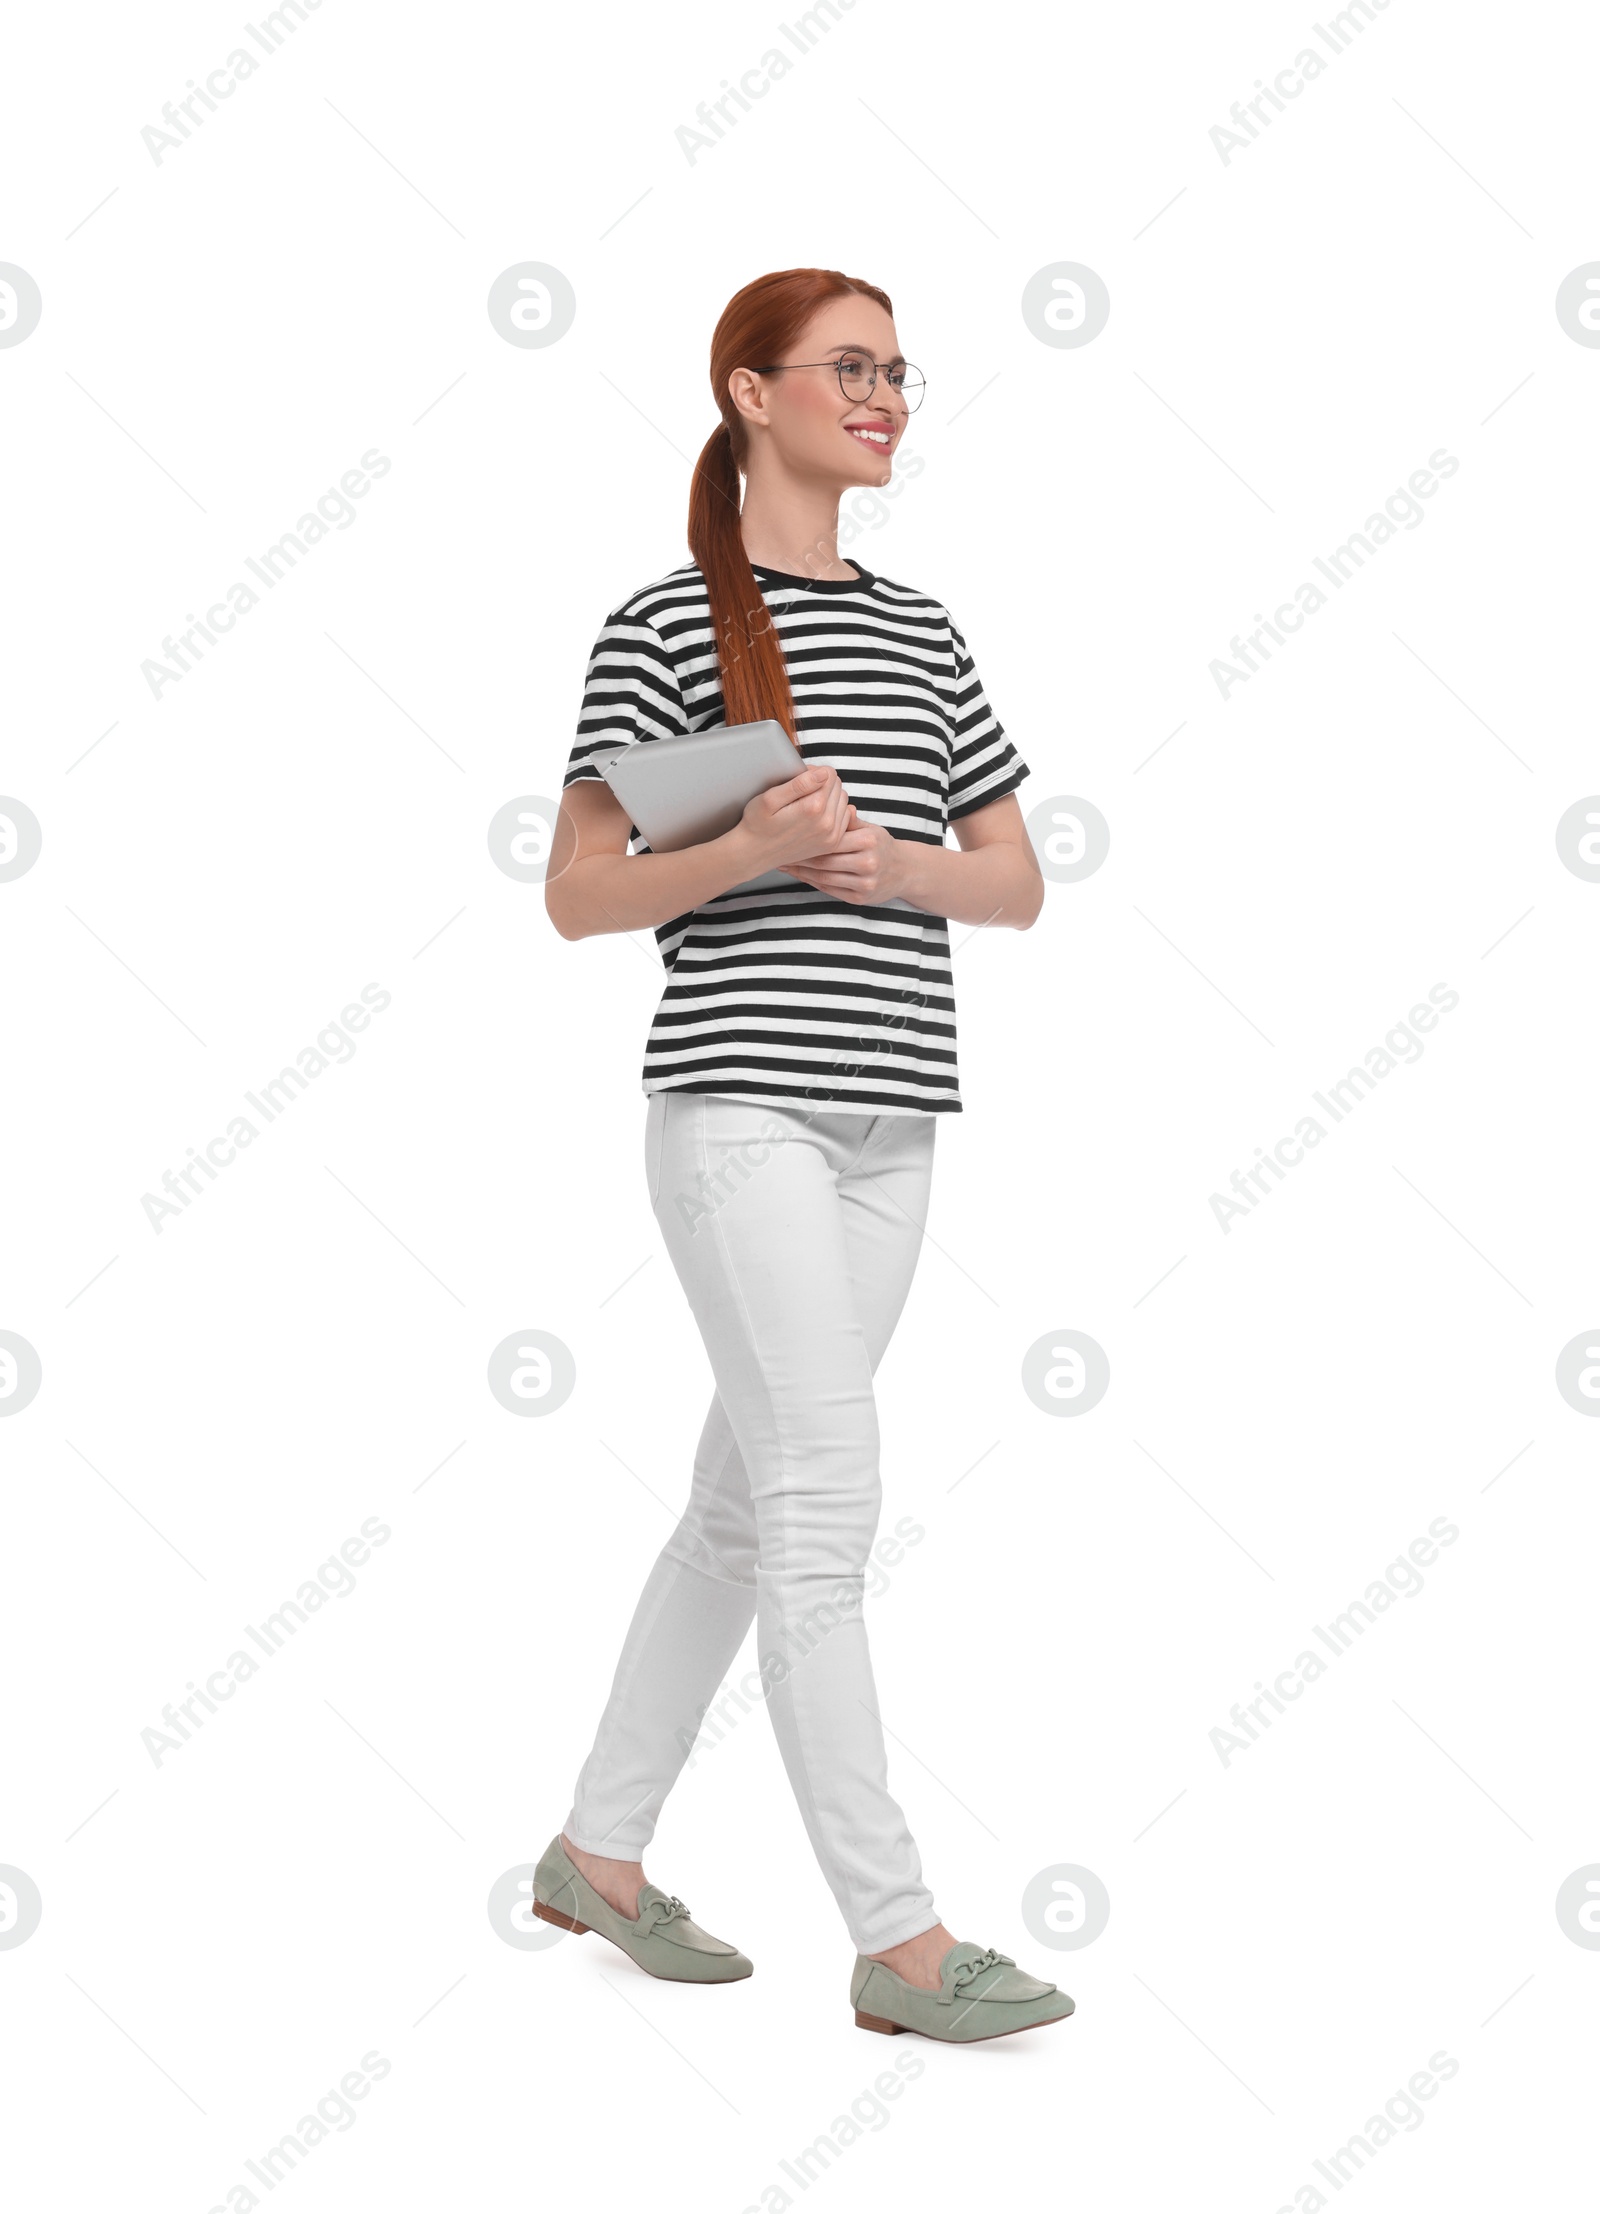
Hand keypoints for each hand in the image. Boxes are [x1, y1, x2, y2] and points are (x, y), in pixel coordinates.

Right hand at [736, 764, 854, 869]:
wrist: (754, 854)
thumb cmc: (757, 824)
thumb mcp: (770, 798)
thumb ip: (799, 784)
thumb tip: (824, 773)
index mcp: (813, 808)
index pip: (829, 774)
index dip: (813, 771)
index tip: (799, 779)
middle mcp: (827, 824)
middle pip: (837, 786)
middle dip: (822, 783)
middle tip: (801, 792)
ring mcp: (831, 836)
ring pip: (843, 801)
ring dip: (829, 797)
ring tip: (807, 803)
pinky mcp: (832, 844)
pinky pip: (845, 818)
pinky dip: (834, 812)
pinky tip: (816, 815)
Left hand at [778, 820, 911, 904]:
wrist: (905, 871)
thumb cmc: (882, 845)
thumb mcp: (871, 828)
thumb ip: (849, 821)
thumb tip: (830, 804)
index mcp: (869, 841)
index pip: (831, 839)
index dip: (808, 839)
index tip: (789, 835)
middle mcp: (868, 863)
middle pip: (825, 860)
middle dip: (800, 857)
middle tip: (780, 852)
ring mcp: (865, 883)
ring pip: (825, 877)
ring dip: (802, 872)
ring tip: (785, 864)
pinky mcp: (860, 898)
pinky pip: (830, 889)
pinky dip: (813, 882)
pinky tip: (800, 875)